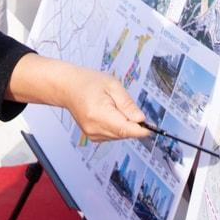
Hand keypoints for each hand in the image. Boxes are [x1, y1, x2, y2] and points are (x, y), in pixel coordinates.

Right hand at [5, 55, 148, 140]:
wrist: (67, 87)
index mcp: (99, 114)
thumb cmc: (87, 82)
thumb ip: (127, 104)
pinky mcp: (93, 136)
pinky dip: (117, 126)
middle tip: (130, 107)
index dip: (141, 130)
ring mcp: (92, 134)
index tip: (152, 128)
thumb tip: (141, 119)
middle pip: (124, 133)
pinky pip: (113, 135)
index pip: (125, 129)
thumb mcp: (112, 85)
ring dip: (124, 124)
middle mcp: (95, 128)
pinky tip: (110, 113)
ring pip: (120, 135)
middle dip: (133, 124)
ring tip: (114, 106)